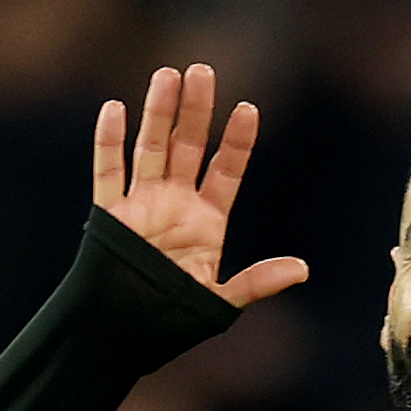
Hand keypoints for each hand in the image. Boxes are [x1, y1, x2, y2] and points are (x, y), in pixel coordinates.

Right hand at [93, 64, 309, 310]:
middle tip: (203, 71)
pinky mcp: (109, 217)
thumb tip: (302, 270)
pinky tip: (115, 108)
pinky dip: (109, 142)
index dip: (237, 142)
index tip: (248, 110)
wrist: (121, 339)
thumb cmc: (170, 324)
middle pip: (187, 147)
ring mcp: (141, 206)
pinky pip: (107, 173)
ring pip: (150, 149)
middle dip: (196, 110)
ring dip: (157, 113)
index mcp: (206, 221)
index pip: (226, 170)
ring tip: (168, 76)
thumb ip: (257, 283)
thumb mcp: (218, 302)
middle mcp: (174, 205)